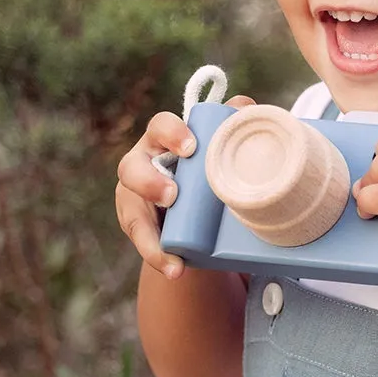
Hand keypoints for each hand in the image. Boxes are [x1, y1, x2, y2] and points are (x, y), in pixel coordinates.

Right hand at [115, 96, 254, 278]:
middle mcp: (143, 165)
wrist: (200, 204)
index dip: (171, 134)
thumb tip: (246, 107)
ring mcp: (137, 198)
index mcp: (163, 140)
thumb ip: (230, 125)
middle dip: (149, 182)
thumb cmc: (207, 164)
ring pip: (131, 211)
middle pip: (131, 168)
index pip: (160, 127)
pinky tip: (174, 269)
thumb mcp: (218, 146)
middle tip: (172, 196)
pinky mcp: (140, 226)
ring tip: (172, 253)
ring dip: (148, 232)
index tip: (190, 148)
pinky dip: (159, 257)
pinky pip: (144, 243)